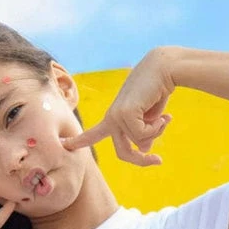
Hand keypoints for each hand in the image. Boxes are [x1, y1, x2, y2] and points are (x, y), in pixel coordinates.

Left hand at [60, 49, 173, 166]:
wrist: (163, 68)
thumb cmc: (157, 90)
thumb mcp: (149, 118)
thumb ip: (143, 134)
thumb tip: (143, 149)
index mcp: (113, 116)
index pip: (93, 133)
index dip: (79, 141)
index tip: (62, 144)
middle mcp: (112, 117)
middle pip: (122, 152)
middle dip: (142, 160)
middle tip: (158, 161)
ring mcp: (117, 115)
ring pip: (138, 144)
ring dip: (156, 133)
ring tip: (165, 118)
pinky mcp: (125, 113)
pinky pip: (143, 135)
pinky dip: (157, 128)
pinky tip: (165, 115)